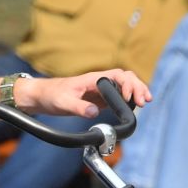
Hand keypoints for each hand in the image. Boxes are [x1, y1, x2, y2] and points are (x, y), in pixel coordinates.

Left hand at [23, 67, 149, 117]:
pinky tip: (133, 107)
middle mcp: (99, 82)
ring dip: (136, 91)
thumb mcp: (63, 102)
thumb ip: (79, 107)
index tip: (130, 97)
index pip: (118, 75)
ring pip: (124, 86)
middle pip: (126, 78)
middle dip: (138, 87)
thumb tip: (94, 112)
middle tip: (145, 101)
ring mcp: (101, 90)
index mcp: (93, 79)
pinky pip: (118, 97)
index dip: (128, 84)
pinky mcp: (99, 99)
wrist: (43, 97)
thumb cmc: (52, 95)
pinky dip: (128, 100)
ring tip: (145, 102)